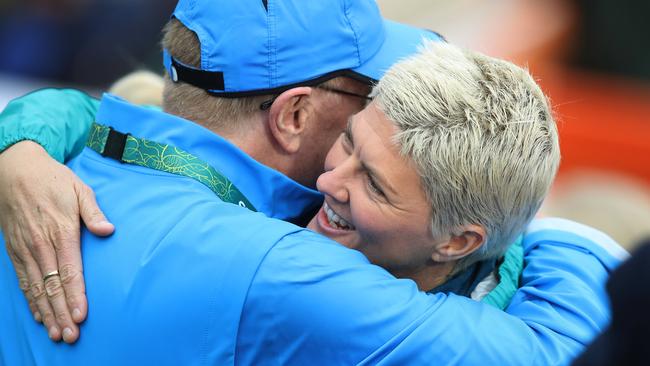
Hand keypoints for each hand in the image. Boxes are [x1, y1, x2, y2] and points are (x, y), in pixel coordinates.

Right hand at [0, 141, 113, 342]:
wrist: (16, 170)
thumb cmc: (54, 181)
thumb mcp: (80, 190)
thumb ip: (94, 213)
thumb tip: (109, 230)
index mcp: (61, 231)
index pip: (70, 271)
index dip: (75, 296)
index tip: (81, 316)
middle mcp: (41, 244)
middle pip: (52, 286)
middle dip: (61, 313)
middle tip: (70, 335)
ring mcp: (24, 248)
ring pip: (36, 288)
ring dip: (46, 312)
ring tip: (56, 333)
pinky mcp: (14, 250)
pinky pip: (22, 280)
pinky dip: (31, 300)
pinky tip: (40, 315)